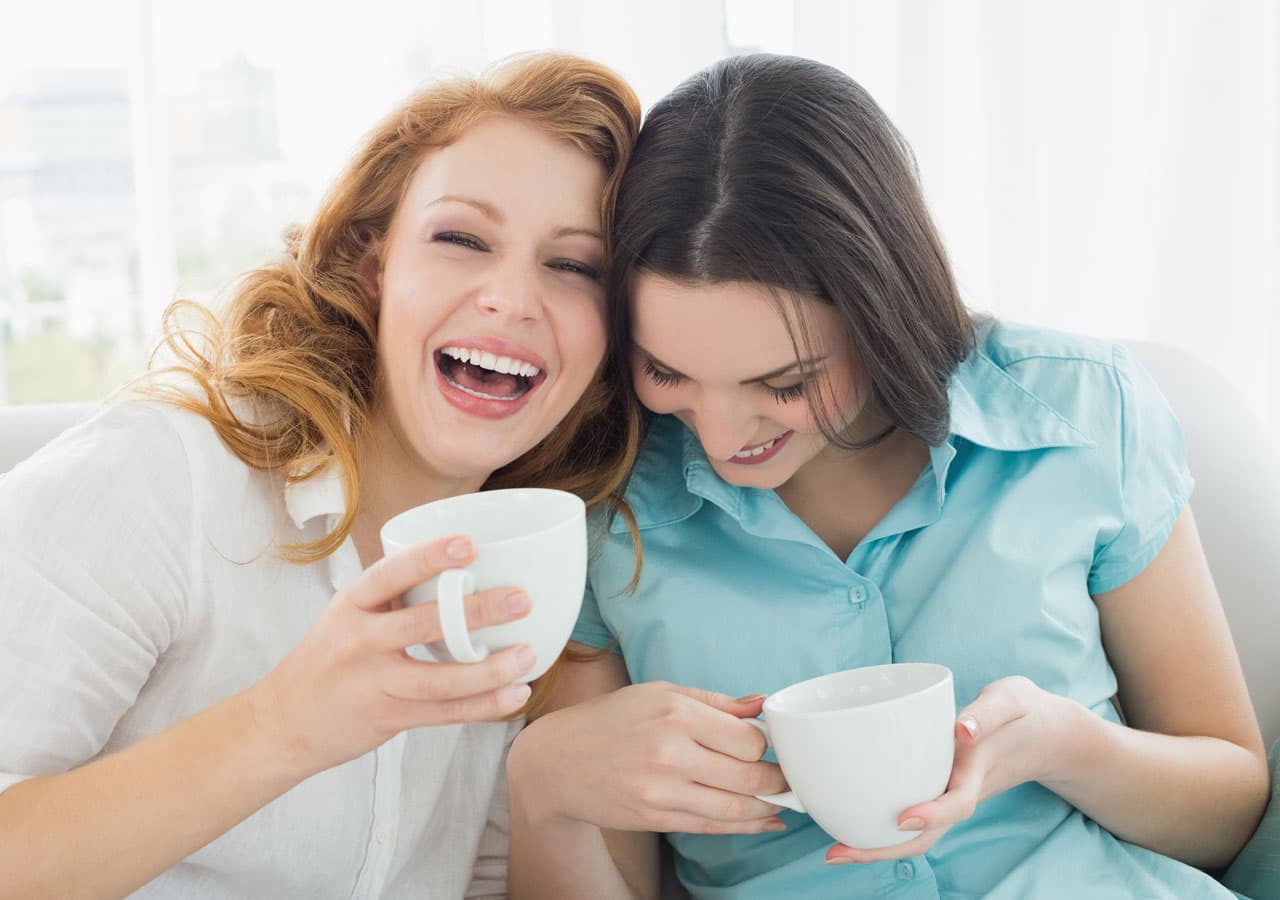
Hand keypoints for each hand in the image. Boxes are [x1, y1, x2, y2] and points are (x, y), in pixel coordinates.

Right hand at [247, 535, 537, 777]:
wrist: (283, 721)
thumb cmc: (329, 658)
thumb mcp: (347, 615)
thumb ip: (393, 595)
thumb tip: (459, 564)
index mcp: (351, 605)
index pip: (390, 573)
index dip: (429, 557)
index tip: (469, 543)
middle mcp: (359, 641)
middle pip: (422, 624)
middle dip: (476, 612)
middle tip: (522, 599)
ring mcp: (372, 683)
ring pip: (439, 678)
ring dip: (490, 669)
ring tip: (529, 655)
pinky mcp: (386, 718)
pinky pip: (442, 712)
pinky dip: (483, 705)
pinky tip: (515, 694)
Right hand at [510, 681, 788, 834]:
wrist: (558, 761)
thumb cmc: (612, 719)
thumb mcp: (660, 693)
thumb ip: (715, 701)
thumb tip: (761, 705)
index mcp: (675, 713)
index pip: (747, 738)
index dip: (767, 745)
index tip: (773, 747)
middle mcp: (670, 752)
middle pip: (749, 776)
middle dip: (778, 781)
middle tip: (790, 779)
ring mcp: (661, 790)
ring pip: (735, 808)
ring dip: (768, 808)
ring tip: (782, 802)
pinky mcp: (655, 817)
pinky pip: (712, 826)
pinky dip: (745, 826)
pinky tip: (764, 821)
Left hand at [826, 675, 1071, 864]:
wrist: (1043, 733)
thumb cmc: (1022, 712)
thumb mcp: (1013, 699)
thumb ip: (989, 712)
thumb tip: (961, 729)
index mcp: (978, 771)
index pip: (957, 804)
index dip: (931, 815)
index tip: (901, 819)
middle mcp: (960, 792)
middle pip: (926, 835)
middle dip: (883, 850)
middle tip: (838, 853)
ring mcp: (948, 795)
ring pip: (915, 833)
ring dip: (877, 845)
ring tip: (833, 851)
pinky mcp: (938, 790)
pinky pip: (911, 816)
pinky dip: (882, 826)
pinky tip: (850, 819)